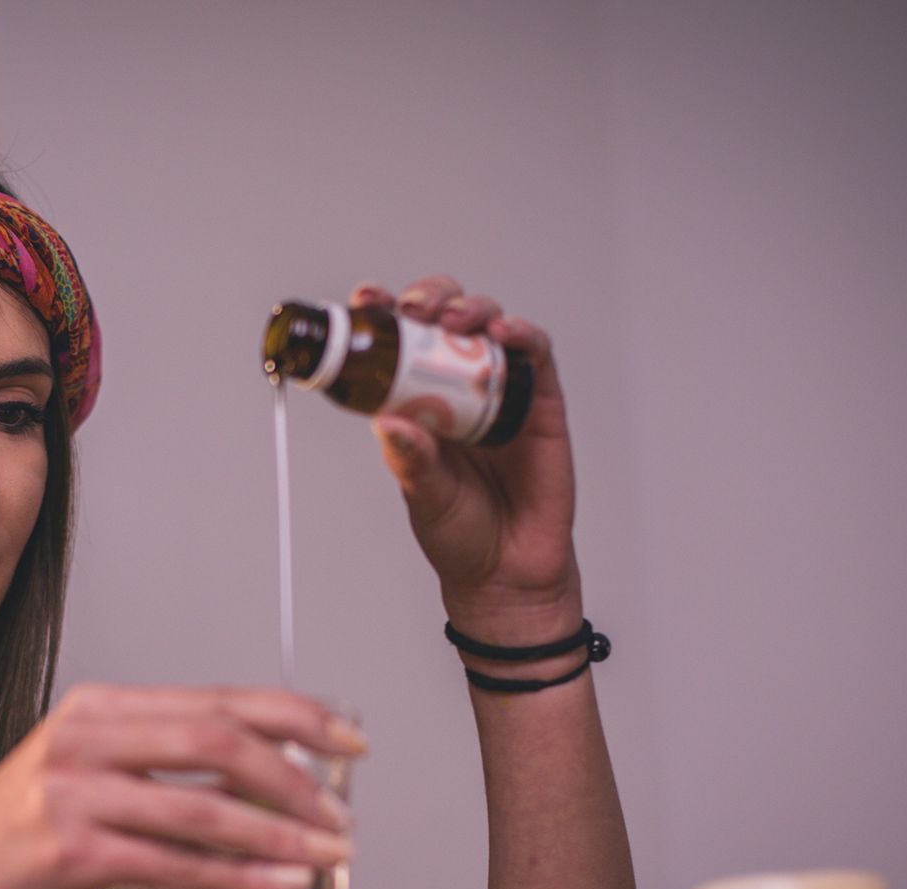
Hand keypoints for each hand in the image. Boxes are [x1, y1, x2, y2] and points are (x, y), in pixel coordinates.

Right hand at [0, 683, 366, 888]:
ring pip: (204, 807)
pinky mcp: (72, 854)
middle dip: (295, 776)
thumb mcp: (87, 774)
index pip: (218, 699)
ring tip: (328, 854)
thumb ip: (162, 764)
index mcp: (99, 707)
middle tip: (341, 811)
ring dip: (279, 834)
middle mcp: (85, 738)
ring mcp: (75, 794)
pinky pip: (178, 865)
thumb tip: (265, 777)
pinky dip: (240, 876)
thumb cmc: (22, 839)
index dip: (296, 716)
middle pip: (218, 740)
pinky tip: (282, 884)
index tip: (349, 741)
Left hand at [354, 276, 581, 640]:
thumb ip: (410, 460)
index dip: (385, 313)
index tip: (366, 300)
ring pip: (489, 323)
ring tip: (452, 318)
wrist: (508, 572)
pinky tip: (504, 333)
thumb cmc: (460, 534)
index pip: (399, 344)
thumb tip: (386, 424)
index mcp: (418, 402)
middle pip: (445, 318)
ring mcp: (500, 391)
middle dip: (429, 298)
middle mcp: (458, 388)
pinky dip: (522, 333)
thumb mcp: (423, 495)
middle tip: (412, 309)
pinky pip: (536, 354)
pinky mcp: (540, 402)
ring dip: (470, 307)